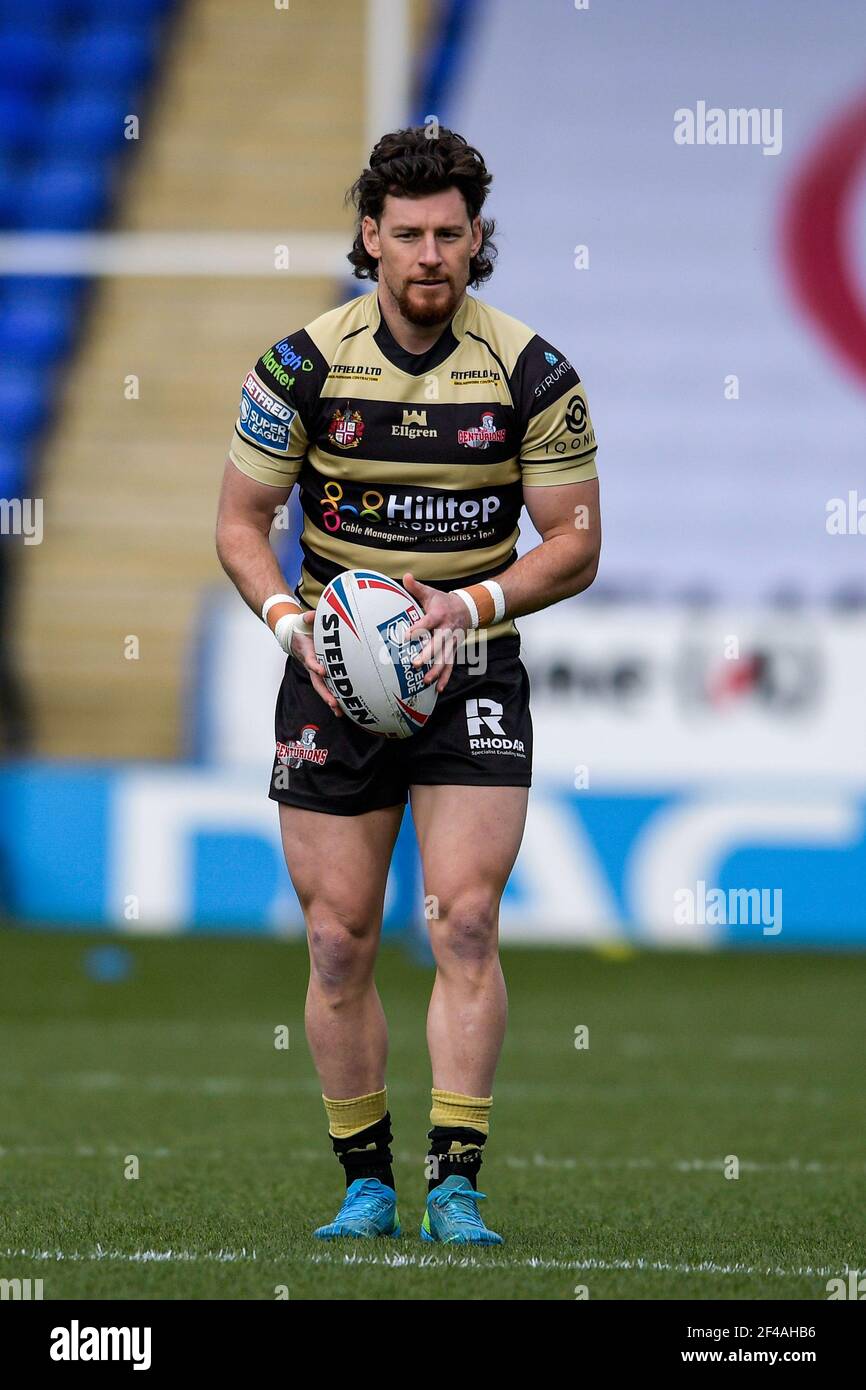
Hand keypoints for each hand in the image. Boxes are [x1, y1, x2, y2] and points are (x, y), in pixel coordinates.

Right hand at [291, 610, 342, 716]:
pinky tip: (343, 709)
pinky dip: (334, 698)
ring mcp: (317, 672)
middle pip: (317, 682)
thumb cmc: (303, 630)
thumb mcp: (303, 621)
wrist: (295, 638)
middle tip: (333, 702)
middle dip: (325, 693)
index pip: (310, 661)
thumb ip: (308, 617)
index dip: (315, 666)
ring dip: (330, 700)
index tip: (322, 670)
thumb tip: (311, 615)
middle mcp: (311, 665)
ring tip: (339, 712)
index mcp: (308, 653)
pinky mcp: (322, 675)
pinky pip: (328, 688)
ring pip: (322, 688)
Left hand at [402, 572, 469, 693]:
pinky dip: (445, 678)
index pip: (427, 622)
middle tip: (416, 664)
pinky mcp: (453, 651)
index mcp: (439, 616)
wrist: (467, 609)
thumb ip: (417, 587)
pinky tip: (439, 689)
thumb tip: (406, 576)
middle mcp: (447, 631)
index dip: (418, 629)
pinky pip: (450, 666)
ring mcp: (452, 643)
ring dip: (437, 671)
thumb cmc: (442, 602)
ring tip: (426, 681)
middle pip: (438, 644)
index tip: (406, 636)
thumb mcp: (431, 593)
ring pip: (445, 658)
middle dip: (428, 654)